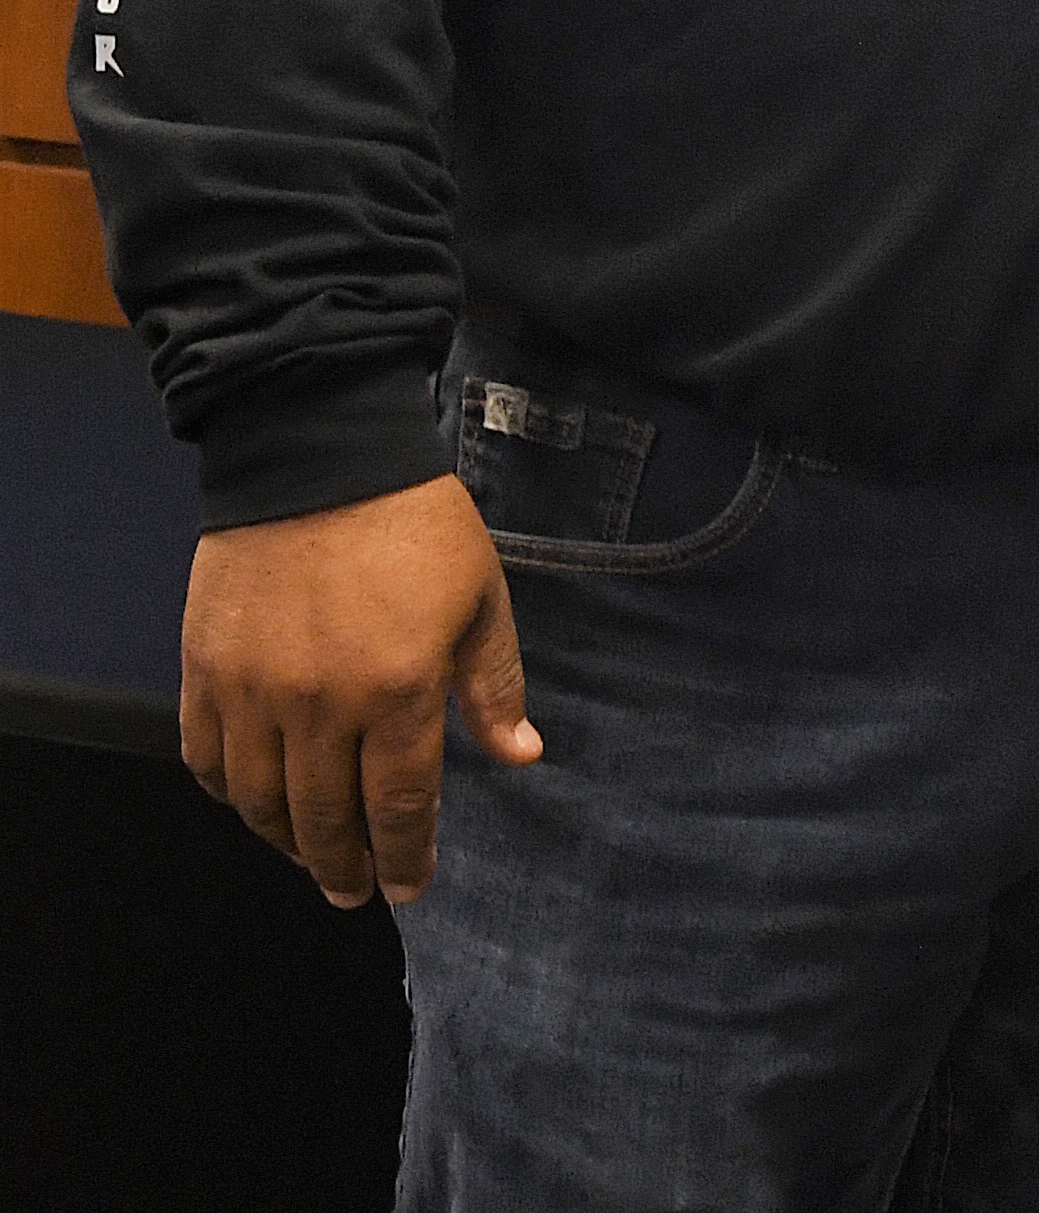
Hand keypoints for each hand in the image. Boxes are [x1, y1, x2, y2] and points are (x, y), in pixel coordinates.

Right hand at [181, 474, 538, 907]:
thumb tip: (520, 757)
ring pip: (258, 801)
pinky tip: (253, 804)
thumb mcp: (482, 600)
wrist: (319, 459)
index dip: (404, 856)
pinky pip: (206, 758)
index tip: (409, 888)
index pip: (397, 804)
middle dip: (343, 867)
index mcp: (397, 691)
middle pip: (323, 817)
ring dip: (285, 842)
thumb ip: (494, 687)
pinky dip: (229, 793)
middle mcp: (319, 706)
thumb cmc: (418, 527)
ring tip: (310, 859)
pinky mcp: (203, 671)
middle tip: (354, 894)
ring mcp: (253, 692)